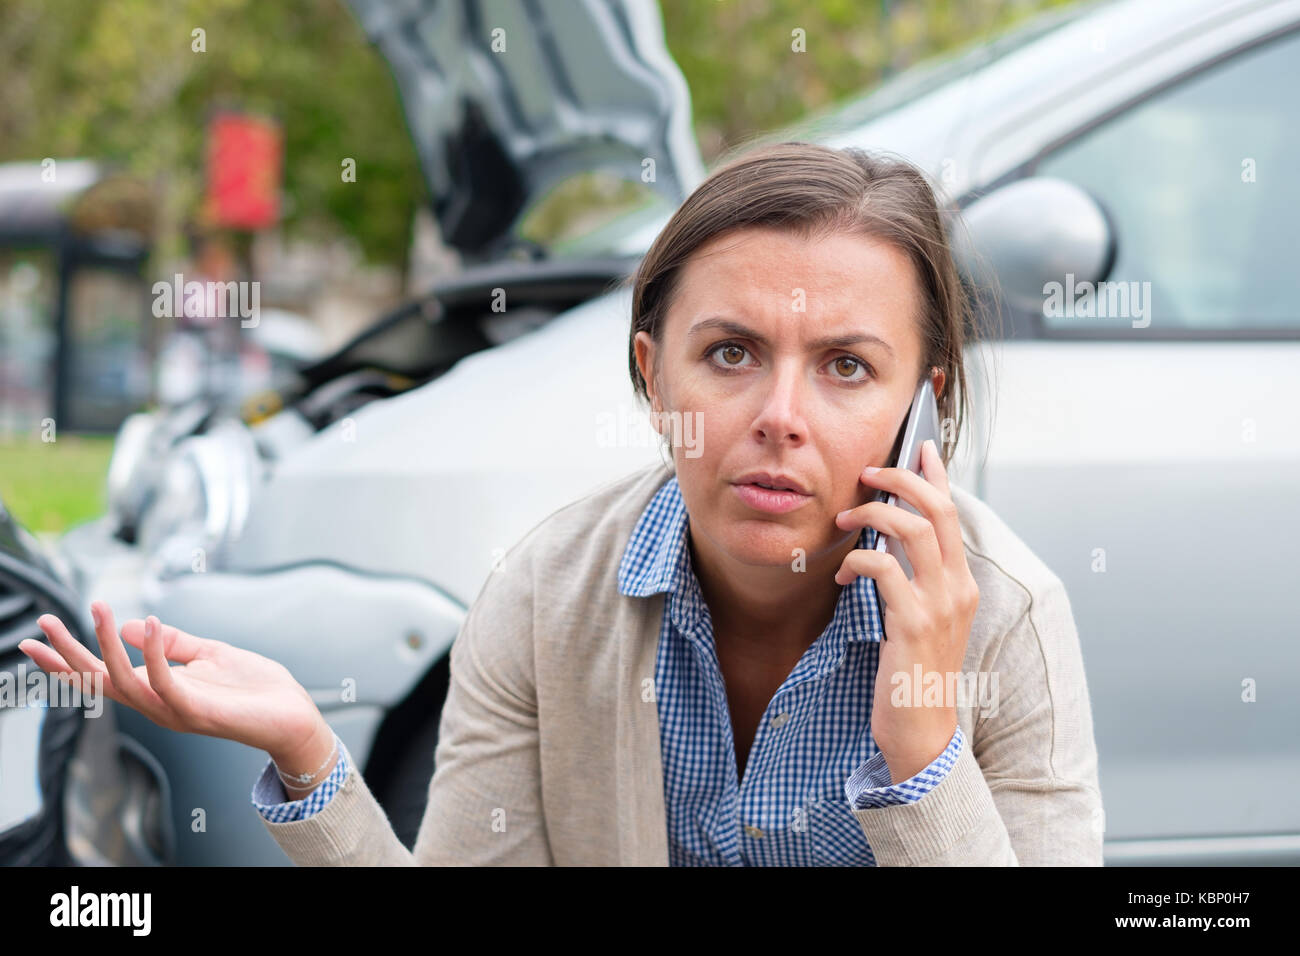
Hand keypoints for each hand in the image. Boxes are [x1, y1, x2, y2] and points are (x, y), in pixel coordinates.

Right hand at [18, 600, 327, 766]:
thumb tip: (130, 625)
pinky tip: (148, 624)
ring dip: (108, 645)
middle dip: (69, 654)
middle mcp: (158, 704)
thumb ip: (172, 642)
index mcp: (157, 690)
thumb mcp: (209, 653)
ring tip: (98, 608)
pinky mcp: (198, 711)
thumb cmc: (254, 687)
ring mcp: (175, 710)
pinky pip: (166, 682)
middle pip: (100, 682)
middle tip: (43, 623)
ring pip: (124, 683)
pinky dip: (154, 653)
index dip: (66, 660)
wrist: (292, 714)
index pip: (101, 676)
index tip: (33, 639)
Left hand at [832, 439, 979, 783]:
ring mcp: (939, 605)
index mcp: (961, 583)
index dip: (938, 476)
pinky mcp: (912, 624)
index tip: (921, 447)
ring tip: (844, 521)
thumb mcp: (921, 618)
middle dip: (900, 479)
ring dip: (871, 515)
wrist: (922, 730)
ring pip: (910, 530)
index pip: (954, 514)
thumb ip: (914, 578)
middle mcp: (958, 588)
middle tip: (867, 472)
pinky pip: (883, 569)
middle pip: (938, 509)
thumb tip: (888, 539)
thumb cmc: (913, 673)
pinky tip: (842, 574)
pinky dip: (857, 561)